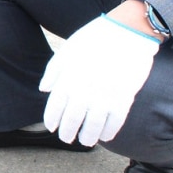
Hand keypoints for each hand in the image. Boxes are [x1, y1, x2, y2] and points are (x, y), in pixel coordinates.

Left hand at [39, 14, 160, 146]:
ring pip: (92, 127)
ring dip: (87, 138)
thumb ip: (53, 71)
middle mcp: (85, 91)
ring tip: (85, 141)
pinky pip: (114, 123)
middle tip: (67, 138)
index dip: (52, 120)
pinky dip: (108, 133)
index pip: (55, 108)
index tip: (52, 127)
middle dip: (67, 133)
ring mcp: (105, 97)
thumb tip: (44, 90)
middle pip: (72, 121)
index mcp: (68, 79)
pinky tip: (104, 136)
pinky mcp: (124, 99)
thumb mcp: (67, 49)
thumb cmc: (94, 38)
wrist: (127, 32)